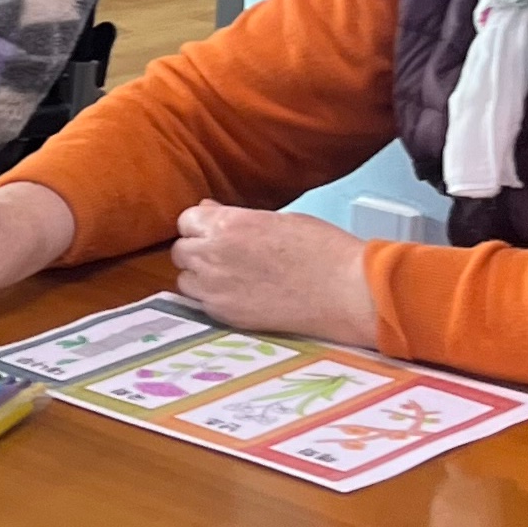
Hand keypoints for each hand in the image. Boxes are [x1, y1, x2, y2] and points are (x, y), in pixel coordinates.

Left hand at [169, 202, 378, 343]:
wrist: (347, 292)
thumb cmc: (324, 250)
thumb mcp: (279, 219)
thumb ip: (236, 217)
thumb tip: (209, 211)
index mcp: (229, 223)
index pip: (187, 220)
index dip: (201, 225)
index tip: (215, 231)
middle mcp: (214, 254)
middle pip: (181, 250)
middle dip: (197, 250)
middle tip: (224, 256)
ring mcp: (216, 288)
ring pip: (185, 280)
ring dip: (200, 277)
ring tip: (231, 278)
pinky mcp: (225, 315)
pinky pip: (201, 304)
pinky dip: (212, 299)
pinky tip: (239, 296)